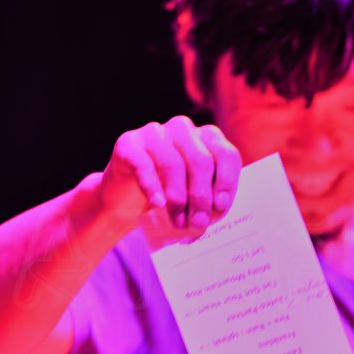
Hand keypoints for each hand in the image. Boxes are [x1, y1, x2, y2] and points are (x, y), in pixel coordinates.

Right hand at [99, 116, 240, 244]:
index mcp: (208, 138)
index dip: (226, 182)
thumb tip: (214, 210)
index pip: (226, 155)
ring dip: (178, 198)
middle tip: (198, 223)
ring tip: (179, 222)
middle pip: (200, 161)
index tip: (220, 207)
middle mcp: (183, 129)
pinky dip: (152, 187)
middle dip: (201, 196)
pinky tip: (157, 204)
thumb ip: (209, 199)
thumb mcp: (195, 197)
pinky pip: (143, 165)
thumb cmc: (170, 197)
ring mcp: (155, 133)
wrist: (127, 199)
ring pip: (173, 164)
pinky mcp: (128, 143)